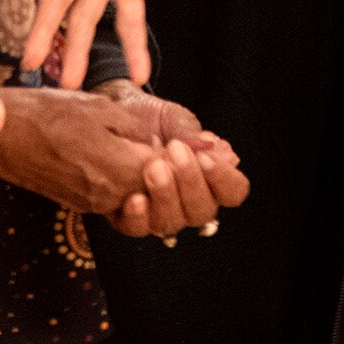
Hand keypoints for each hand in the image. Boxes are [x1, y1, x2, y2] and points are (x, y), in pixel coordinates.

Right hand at [0, 85, 249, 238]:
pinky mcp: (90, 205)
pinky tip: (153, 168)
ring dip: (175, 190)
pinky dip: (148, 193)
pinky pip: (130, 210)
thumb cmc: (51, 112)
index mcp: (121, 173)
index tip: (215, 151)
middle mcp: (113, 199)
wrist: (2, 135)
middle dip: (197, 185)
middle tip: (194, 151)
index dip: (207, 173)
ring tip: (176, 156)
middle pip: (175, 212)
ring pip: (155, 214)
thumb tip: (207, 147)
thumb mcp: (109, 111)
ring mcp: (100, 206)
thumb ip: (155, 134)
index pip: (183, 187)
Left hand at [92, 80, 250, 235]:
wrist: (110, 113)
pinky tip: (134, 197)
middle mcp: (187, 201)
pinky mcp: (128, 219)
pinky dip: (138, 216)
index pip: (233, 192)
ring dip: (165, 196)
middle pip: (204, 211)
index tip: (206, 157)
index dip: (225, 180)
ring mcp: (159, 213)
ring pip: (173, 223)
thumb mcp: (172, 117)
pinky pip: (138, 229)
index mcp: (208, 176)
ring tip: (152, 167)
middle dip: (190, 181)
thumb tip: (215, 148)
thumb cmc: (146, 117)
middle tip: (174, 151)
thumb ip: (193, 133)